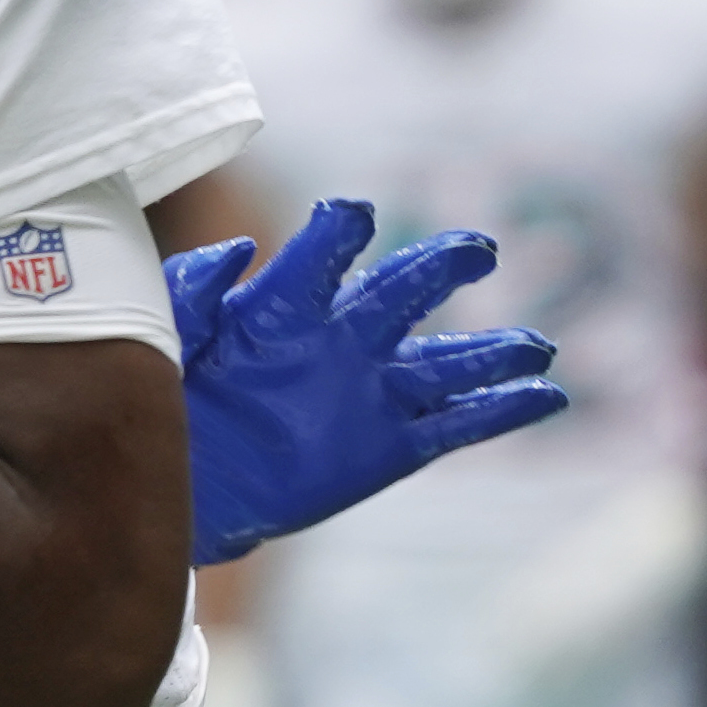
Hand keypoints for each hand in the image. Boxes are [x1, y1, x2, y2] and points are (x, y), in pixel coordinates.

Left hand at [167, 200, 567, 564]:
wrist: (170, 490)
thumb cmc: (160, 405)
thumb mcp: (166, 334)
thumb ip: (194, 286)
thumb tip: (243, 247)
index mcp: (282, 308)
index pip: (325, 256)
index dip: (341, 231)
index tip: (353, 216)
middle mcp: (336, 343)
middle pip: (403, 293)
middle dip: (442, 266)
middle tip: (479, 249)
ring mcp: (365, 396)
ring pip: (444, 363)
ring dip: (493, 350)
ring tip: (538, 342)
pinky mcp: (383, 450)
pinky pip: (453, 427)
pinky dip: (501, 412)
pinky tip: (547, 396)